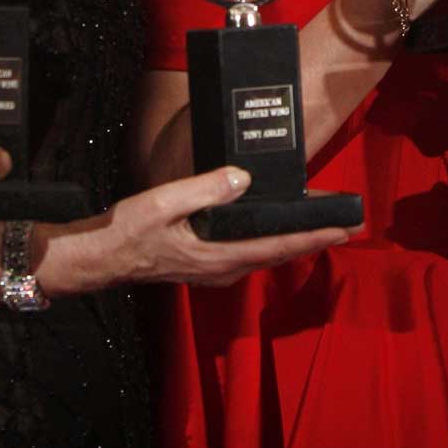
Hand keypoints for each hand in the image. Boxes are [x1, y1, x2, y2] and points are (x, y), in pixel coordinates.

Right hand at [54, 167, 355, 290]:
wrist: (102, 258)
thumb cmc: (128, 231)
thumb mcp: (163, 202)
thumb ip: (204, 189)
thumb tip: (243, 178)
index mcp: (218, 255)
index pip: (277, 245)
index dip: (312, 235)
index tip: (342, 228)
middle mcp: (224, 268)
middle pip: (279, 252)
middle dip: (313, 238)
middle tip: (346, 225)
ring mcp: (216, 269)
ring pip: (266, 254)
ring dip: (293, 239)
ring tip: (318, 222)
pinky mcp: (208, 263)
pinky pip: (250, 252)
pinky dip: (271, 240)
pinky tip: (274, 226)